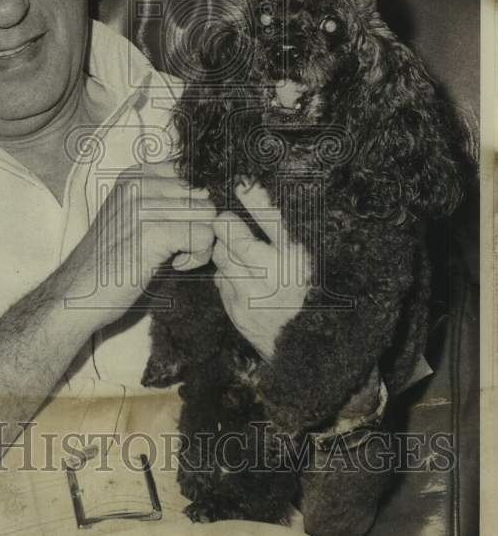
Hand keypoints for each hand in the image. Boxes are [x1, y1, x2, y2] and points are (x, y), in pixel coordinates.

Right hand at [69, 161, 217, 325]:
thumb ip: (166, 199)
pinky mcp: (152, 232)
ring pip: (207, 215)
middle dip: (200, 224)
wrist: (77, 292)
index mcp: (135, 174)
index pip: (193, 174)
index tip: (176, 225)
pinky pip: (203, 235)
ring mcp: (144, 205)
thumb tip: (209, 195)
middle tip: (176, 248)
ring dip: (200, 242)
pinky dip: (196, 256)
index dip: (195, 203)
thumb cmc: (110, 260)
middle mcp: (138, 182)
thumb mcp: (135, 216)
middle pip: (204, 195)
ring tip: (174, 257)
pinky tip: (174, 265)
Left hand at [212, 182, 310, 362]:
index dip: (255, 199)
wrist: (313, 351)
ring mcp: (251, 294)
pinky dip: (228, 276)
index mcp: (299, 258)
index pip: (272, 219)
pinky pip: (221, 280)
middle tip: (230, 222)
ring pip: (220, 255)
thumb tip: (259, 195)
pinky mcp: (237, 310)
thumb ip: (287, 233)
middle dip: (228, 224)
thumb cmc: (316, 297)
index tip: (242, 184)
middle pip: (231, 234)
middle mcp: (274, 275)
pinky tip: (244, 280)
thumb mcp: (312, 261)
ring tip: (243, 255)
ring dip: (226, 250)